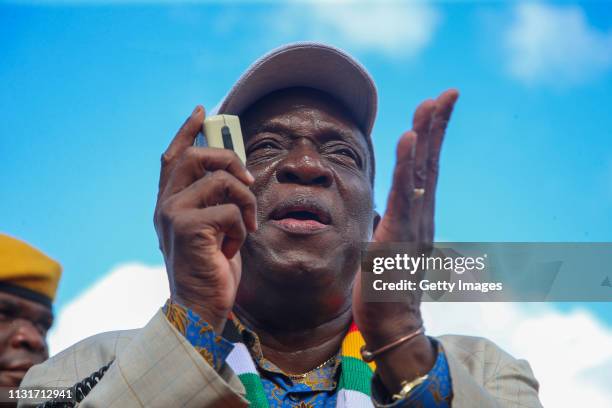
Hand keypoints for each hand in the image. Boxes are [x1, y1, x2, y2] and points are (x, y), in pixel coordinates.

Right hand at [154, 106, 256, 331]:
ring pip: (221, 181)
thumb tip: (237, 171)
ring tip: (245, 226)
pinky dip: (240, 229)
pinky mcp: (187, 227)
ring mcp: (172, 214)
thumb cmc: (212, 268)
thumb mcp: (215, 228)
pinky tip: (232, 248)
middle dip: (230, 160)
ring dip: (244, 202)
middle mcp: (166, 205)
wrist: (201, 307)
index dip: (187, 131)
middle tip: (248, 181)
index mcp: (170, 203)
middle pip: (198, 157)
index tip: (202, 112)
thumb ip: (217, 200)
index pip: (174, 157)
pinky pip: (230, 210)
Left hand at [352, 89, 458, 388]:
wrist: (394, 324)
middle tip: (446, 93)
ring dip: (426, 136)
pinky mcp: (399, 235)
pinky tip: (409, 139)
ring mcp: (413, 224)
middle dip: (437, 126)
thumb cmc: (388, 286)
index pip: (426, 168)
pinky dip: (408, 165)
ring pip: (422, 173)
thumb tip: (386, 208)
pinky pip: (404, 194)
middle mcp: (422, 215)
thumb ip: (393, 223)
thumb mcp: (390, 246)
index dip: (432, 137)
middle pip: (431, 162)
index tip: (437, 106)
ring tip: (431, 104)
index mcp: (418, 215)